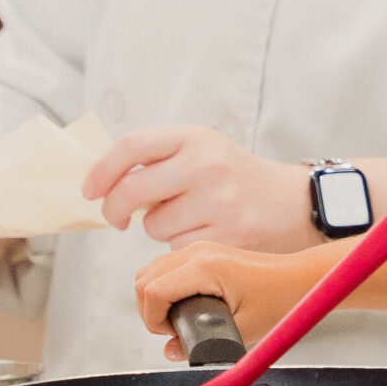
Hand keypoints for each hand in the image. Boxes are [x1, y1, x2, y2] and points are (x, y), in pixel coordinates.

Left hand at [82, 127, 321, 252]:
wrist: (296, 203)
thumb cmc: (239, 179)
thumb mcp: (205, 151)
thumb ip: (160, 160)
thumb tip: (103, 183)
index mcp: (197, 138)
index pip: (133, 145)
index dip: (102, 170)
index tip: (90, 190)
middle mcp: (208, 165)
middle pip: (133, 189)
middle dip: (115, 209)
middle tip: (117, 218)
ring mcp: (220, 201)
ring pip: (154, 225)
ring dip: (160, 228)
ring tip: (190, 218)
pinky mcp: (229, 234)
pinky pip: (178, 247)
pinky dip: (182, 246)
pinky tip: (206, 234)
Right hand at [134, 240, 336, 359]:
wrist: (300, 280)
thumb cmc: (280, 299)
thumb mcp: (242, 330)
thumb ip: (201, 343)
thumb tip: (171, 351)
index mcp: (206, 267)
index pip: (153, 291)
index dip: (153, 319)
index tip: (171, 334)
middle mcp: (198, 252)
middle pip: (144, 278)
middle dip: (150, 310)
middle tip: (173, 329)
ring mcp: (200, 249)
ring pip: (150, 271)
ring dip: (154, 298)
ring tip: (177, 319)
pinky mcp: (204, 253)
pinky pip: (166, 267)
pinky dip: (164, 287)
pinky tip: (183, 305)